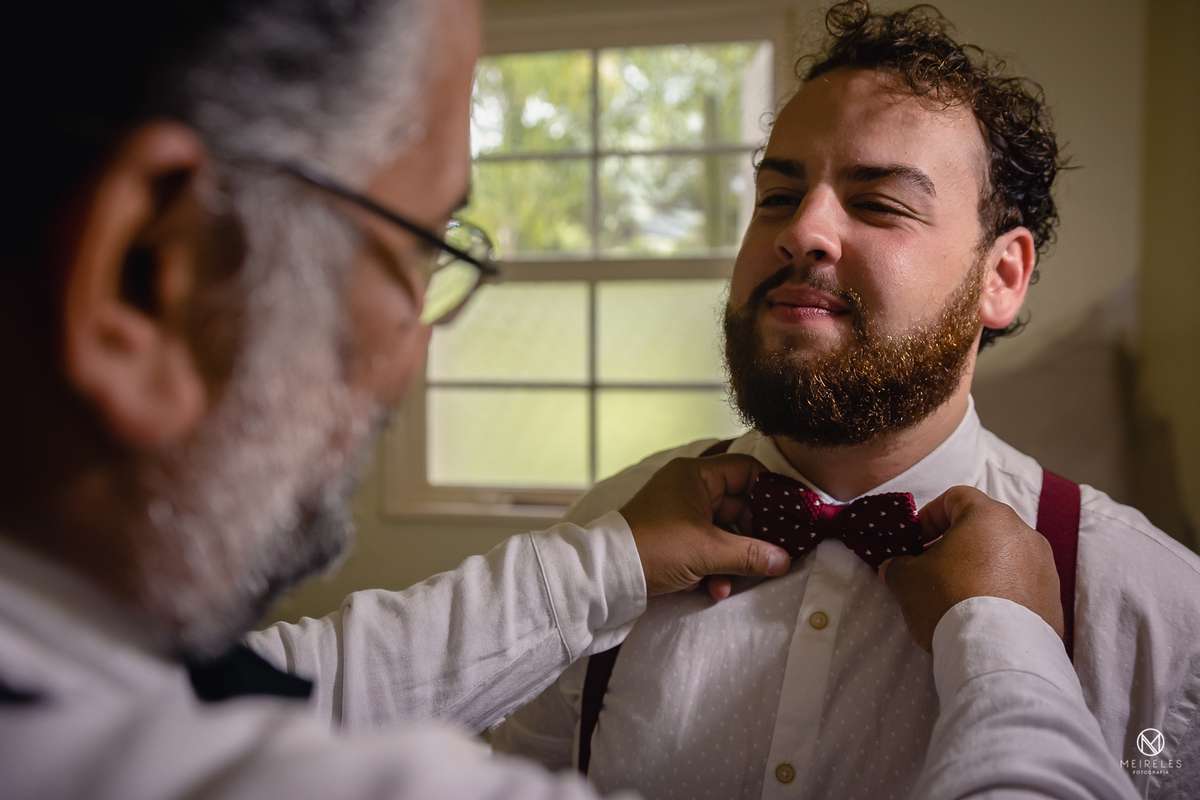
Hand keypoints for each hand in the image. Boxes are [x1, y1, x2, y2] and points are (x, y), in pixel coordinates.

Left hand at [620, 454, 790, 598]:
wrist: (607, 577)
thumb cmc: (654, 548)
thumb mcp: (707, 551)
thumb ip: (751, 554)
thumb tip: (784, 559)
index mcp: (695, 476)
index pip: (746, 470)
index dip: (771, 492)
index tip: (791, 517)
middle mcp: (688, 489)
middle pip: (739, 506)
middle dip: (751, 539)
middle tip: (769, 559)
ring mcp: (680, 514)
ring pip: (723, 532)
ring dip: (731, 561)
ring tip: (730, 583)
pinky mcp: (674, 539)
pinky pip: (705, 548)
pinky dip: (712, 568)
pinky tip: (712, 589)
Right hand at [878, 485, 1063, 651]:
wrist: (997, 651)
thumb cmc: (949, 599)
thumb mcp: (908, 580)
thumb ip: (898, 566)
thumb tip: (894, 567)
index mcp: (988, 516)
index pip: (956, 497)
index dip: (930, 516)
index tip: (916, 541)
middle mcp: (1023, 533)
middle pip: (983, 527)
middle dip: (955, 544)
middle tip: (933, 569)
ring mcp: (1044, 566)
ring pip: (1005, 555)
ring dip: (980, 567)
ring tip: (958, 596)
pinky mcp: (1053, 597)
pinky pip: (1022, 584)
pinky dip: (1001, 591)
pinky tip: (983, 615)